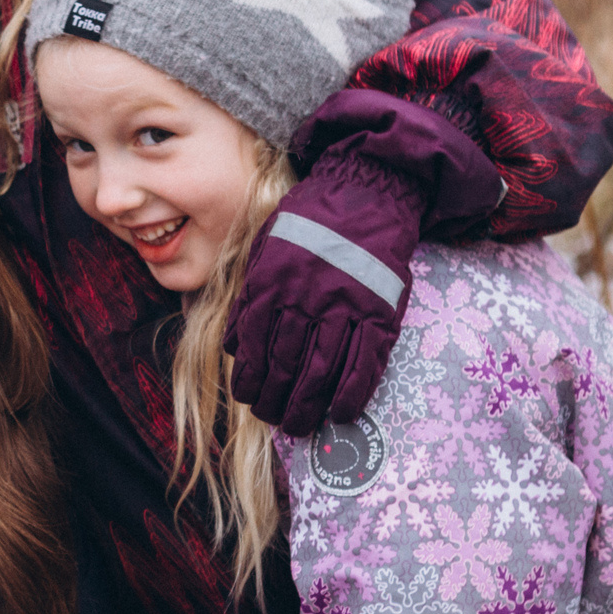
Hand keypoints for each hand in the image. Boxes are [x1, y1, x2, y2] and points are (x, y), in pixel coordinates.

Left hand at [223, 150, 427, 435]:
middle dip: (274, 399)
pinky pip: (364, 364)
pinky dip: (351, 393)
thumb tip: (234, 346)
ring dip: (306, 405)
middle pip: (284, 365)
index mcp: (271, 283)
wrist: (367, 190)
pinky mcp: (379, 311)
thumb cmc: (311, 220)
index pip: (252, 346)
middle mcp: (304, 298)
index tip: (248, 397)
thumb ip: (250, 296)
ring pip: (320, 371)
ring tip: (299, 423)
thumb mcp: (266, 248)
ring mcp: (344, 307)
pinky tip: (339, 412)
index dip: (249, 379)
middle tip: (273, 417)